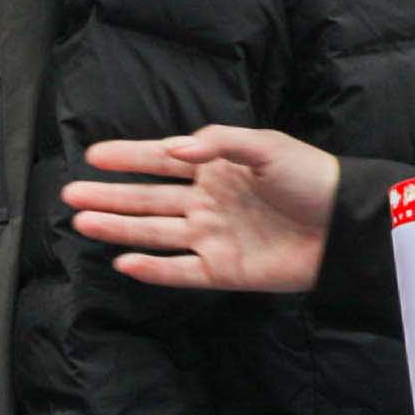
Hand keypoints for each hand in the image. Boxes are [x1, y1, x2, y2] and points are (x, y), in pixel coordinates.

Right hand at [60, 123, 336, 294]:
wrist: (343, 225)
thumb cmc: (309, 177)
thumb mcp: (266, 145)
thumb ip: (219, 142)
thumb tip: (173, 148)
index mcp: (216, 169)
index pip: (162, 161)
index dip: (129, 158)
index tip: (94, 155)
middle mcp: (207, 203)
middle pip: (148, 199)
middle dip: (109, 195)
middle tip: (71, 194)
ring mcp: (212, 238)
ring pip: (154, 233)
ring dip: (119, 227)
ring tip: (83, 221)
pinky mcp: (223, 270)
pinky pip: (180, 272)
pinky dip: (152, 269)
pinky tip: (124, 261)